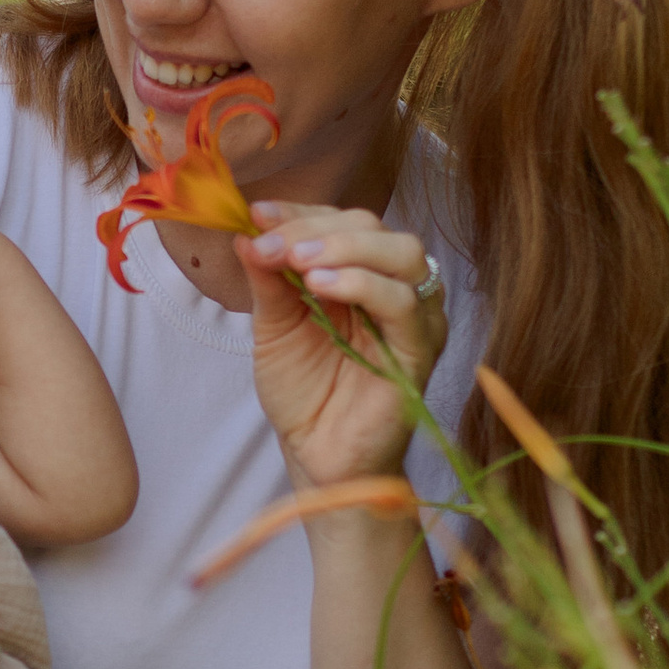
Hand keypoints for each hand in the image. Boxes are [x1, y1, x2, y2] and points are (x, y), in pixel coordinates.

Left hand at [238, 203, 448, 489]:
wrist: (319, 455)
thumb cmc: (304, 392)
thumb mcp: (275, 327)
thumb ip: (269, 280)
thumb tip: (247, 232)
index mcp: (361, 272)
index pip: (342, 221)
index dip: (300, 212)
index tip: (257, 215)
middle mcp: (395, 286)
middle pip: (374, 226)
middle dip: (316, 228)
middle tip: (273, 243)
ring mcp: (416, 316)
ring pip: (401, 253)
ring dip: (343, 248)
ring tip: (297, 262)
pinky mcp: (422, 348)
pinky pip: (403, 302)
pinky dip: (362, 283)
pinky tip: (320, 287)